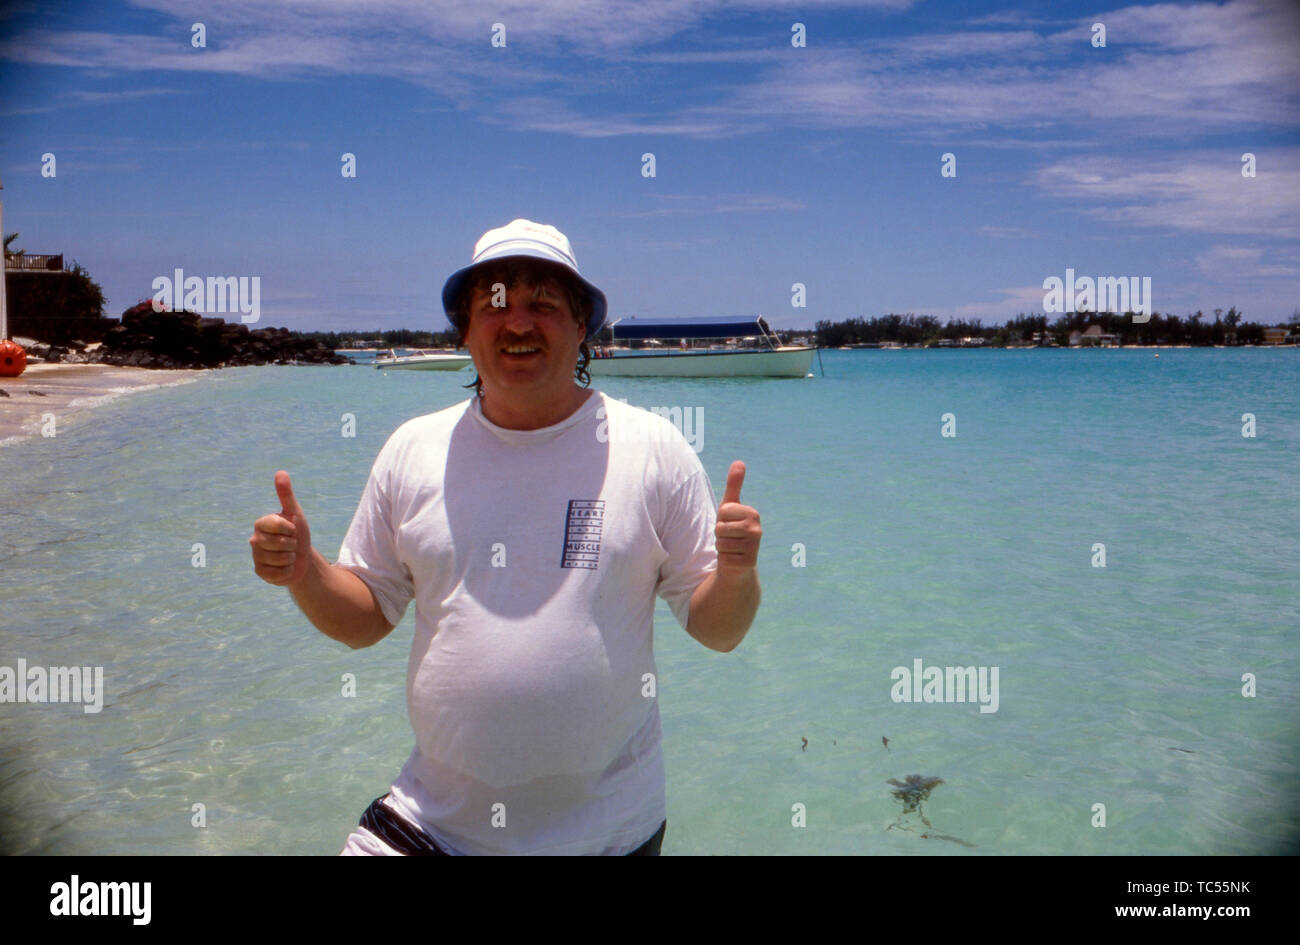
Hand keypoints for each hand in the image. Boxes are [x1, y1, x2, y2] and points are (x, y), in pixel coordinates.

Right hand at [250, 470, 312, 585]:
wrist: (301, 558)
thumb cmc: (297, 534)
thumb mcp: (295, 513)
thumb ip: (286, 495)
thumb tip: (280, 472)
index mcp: (261, 524)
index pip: (277, 524)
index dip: (291, 528)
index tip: (293, 529)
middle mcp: (254, 540)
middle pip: (280, 543)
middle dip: (292, 544)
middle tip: (291, 544)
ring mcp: (256, 557)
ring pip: (280, 559)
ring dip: (291, 558)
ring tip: (289, 555)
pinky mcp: (260, 572)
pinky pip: (278, 573)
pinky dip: (288, 571)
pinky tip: (286, 567)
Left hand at [715, 460, 760, 572]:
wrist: (737, 562)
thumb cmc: (731, 531)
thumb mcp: (729, 507)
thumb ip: (734, 485)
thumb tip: (739, 461)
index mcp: (753, 514)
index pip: (723, 511)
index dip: (720, 519)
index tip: (728, 524)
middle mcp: (757, 530)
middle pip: (720, 527)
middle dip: (719, 534)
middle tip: (728, 538)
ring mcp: (754, 547)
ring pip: (721, 542)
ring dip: (721, 547)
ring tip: (730, 548)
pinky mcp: (748, 563)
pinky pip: (724, 557)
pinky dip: (724, 559)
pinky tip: (732, 559)